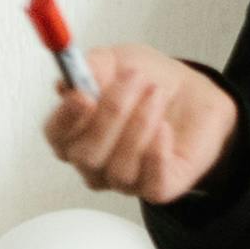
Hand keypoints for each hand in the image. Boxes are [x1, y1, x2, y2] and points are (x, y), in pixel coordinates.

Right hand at [45, 48, 236, 205]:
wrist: (193, 95)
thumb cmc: (148, 82)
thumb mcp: (119, 60)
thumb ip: (93, 66)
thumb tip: (70, 82)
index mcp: (74, 132)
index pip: (56, 135)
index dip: (66, 118)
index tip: (82, 95)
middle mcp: (93, 162)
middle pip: (87, 155)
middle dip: (111, 114)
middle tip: (134, 78)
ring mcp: (123, 179)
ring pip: (120, 168)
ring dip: (140, 125)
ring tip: (156, 93)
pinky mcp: (157, 188)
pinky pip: (152, 184)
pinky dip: (157, 155)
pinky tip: (165, 128)